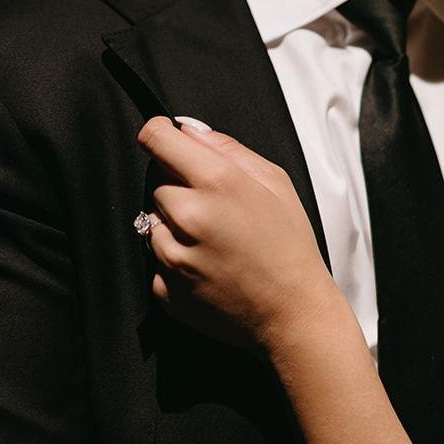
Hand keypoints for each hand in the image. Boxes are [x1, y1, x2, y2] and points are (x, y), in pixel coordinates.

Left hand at [136, 117, 337, 350]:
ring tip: (212, 240)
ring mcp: (172, 256)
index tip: (167, 139)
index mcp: (217, 183)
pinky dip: (174, 259)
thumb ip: (228, 149)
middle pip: (155, 181)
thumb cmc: (289, 247)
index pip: (156, 139)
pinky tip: (207, 265)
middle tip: (214, 207)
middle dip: (178, 186)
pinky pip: (154, 259)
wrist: (292, 313)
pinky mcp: (163, 289)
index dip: (160, 134)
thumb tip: (189, 129)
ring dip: (173, 224)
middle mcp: (188, 216)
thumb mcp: (275, 182)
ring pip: (151, 220)